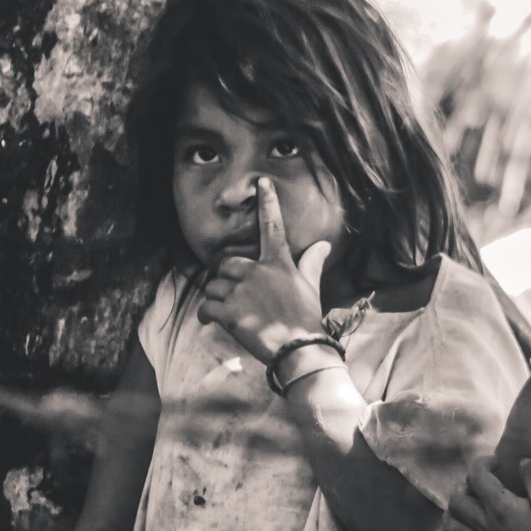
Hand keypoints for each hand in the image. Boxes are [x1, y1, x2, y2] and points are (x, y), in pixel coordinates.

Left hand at [197, 177, 331, 364]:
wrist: (299, 348)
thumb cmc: (306, 317)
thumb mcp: (310, 286)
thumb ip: (312, 262)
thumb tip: (324, 244)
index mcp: (278, 264)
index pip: (272, 226)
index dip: (268, 202)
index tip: (262, 182)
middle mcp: (258, 272)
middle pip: (227, 264)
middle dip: (227, 280)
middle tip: (238, 296)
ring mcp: (242, 292)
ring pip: (213, 287)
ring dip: (217, 299)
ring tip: (232, 312)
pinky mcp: (230, 313)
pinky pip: (206, 307)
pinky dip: (207, 316)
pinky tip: (214, 321)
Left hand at [440, 456, 530, 530]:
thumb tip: (522, 463)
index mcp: (499, 508)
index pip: (476, 476)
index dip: (484, 462)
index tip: (498, 463)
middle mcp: (483, 525)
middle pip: (456, 499)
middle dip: (466, 485)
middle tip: (484, 484)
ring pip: (450, 523)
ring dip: (457, 509)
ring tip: (471, 504)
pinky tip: (462, 529)